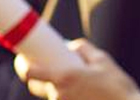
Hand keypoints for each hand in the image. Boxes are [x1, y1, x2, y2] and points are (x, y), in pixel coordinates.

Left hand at [16, 39, 139, 99]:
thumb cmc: (116, 85)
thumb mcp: (102, 60)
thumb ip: (84, 49)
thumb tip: (71, 45)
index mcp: (65, 78)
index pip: (31, 74)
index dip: (23, 67)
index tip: (23, 61)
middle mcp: (59, 94)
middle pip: (37, 86)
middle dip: (40, 78)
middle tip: (48, 70)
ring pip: (52, 95)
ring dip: (58, 88)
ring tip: (78, 84)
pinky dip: (68, 97)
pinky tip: (83, 94)